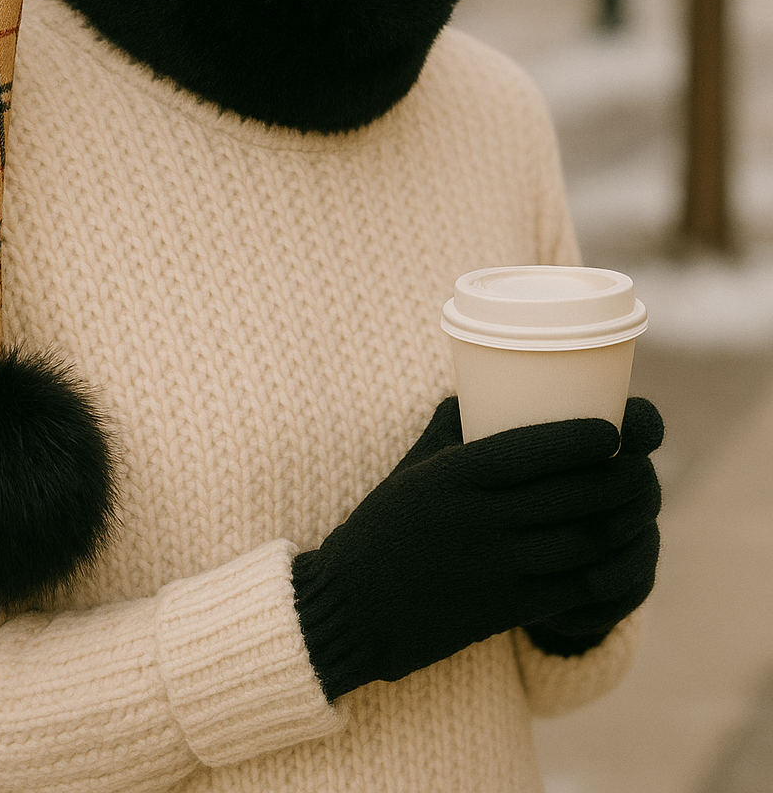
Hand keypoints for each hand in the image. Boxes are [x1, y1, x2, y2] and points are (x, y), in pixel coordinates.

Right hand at [293, 396, 660, 699]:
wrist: (355, 607)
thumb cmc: (385, 525)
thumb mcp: (414, 468)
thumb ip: (452, 429)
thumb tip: (484, 387)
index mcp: (455, 477)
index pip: (532, 450)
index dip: (582, 440)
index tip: (614, 431)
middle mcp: (480, 521)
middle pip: (572, 496)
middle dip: (621, 479)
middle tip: (642, 464)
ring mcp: (497, 569)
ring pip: (584, 543)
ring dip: (623, 523)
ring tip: (641, 504)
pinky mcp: (507, 609)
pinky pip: (574, 588)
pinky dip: (606, 566)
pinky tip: (618, 550)